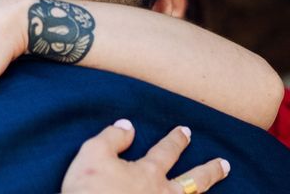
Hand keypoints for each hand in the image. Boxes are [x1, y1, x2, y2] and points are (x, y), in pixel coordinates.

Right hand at [61, 120, 229, 192]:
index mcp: (147, 173)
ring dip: (207, 191)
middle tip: (223, 164)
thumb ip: (112, 137)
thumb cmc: (90, 190)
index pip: (166, 152)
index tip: (186, 131)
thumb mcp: (93, 153)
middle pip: (193, 181)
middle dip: (209, 171)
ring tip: (219, 186)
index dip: (176, 140)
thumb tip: (128, 126)